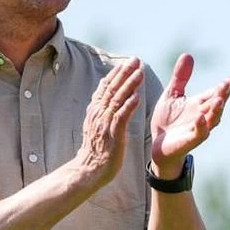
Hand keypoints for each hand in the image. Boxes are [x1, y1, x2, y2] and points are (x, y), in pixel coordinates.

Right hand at [76, 57, 143, 187]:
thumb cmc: (95, 149)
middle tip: (136, 59)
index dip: (116, 73)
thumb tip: (102, 90)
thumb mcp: (95, 124)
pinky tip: (137, 97)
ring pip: (117, 100)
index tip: (127, 61)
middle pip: (112, 89)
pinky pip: (121, 118)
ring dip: (129, 85)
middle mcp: (99, 114)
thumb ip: (100, 107)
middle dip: (124, 73)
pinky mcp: (113, 135)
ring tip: (140, 73)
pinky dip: (129, 106)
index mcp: (95, 110)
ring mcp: (105, 124)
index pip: (105, 87)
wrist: (89, 170)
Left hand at [150, 54, 229, 175]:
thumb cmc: (167, 121)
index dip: (225, 87)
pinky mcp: (189, 141)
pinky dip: (201, 126)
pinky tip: (200, 117)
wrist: (158, 145)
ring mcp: (197, 129)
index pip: (215, 93)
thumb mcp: (172, 94)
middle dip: (223, 94)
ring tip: (220, 99)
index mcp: (199, 104)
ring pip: (212, 119)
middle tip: (228, 84)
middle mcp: (202, 116)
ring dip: (216, 110)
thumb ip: (181, 77)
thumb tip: (188, 54)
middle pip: (216, 104)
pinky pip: (198, 134)